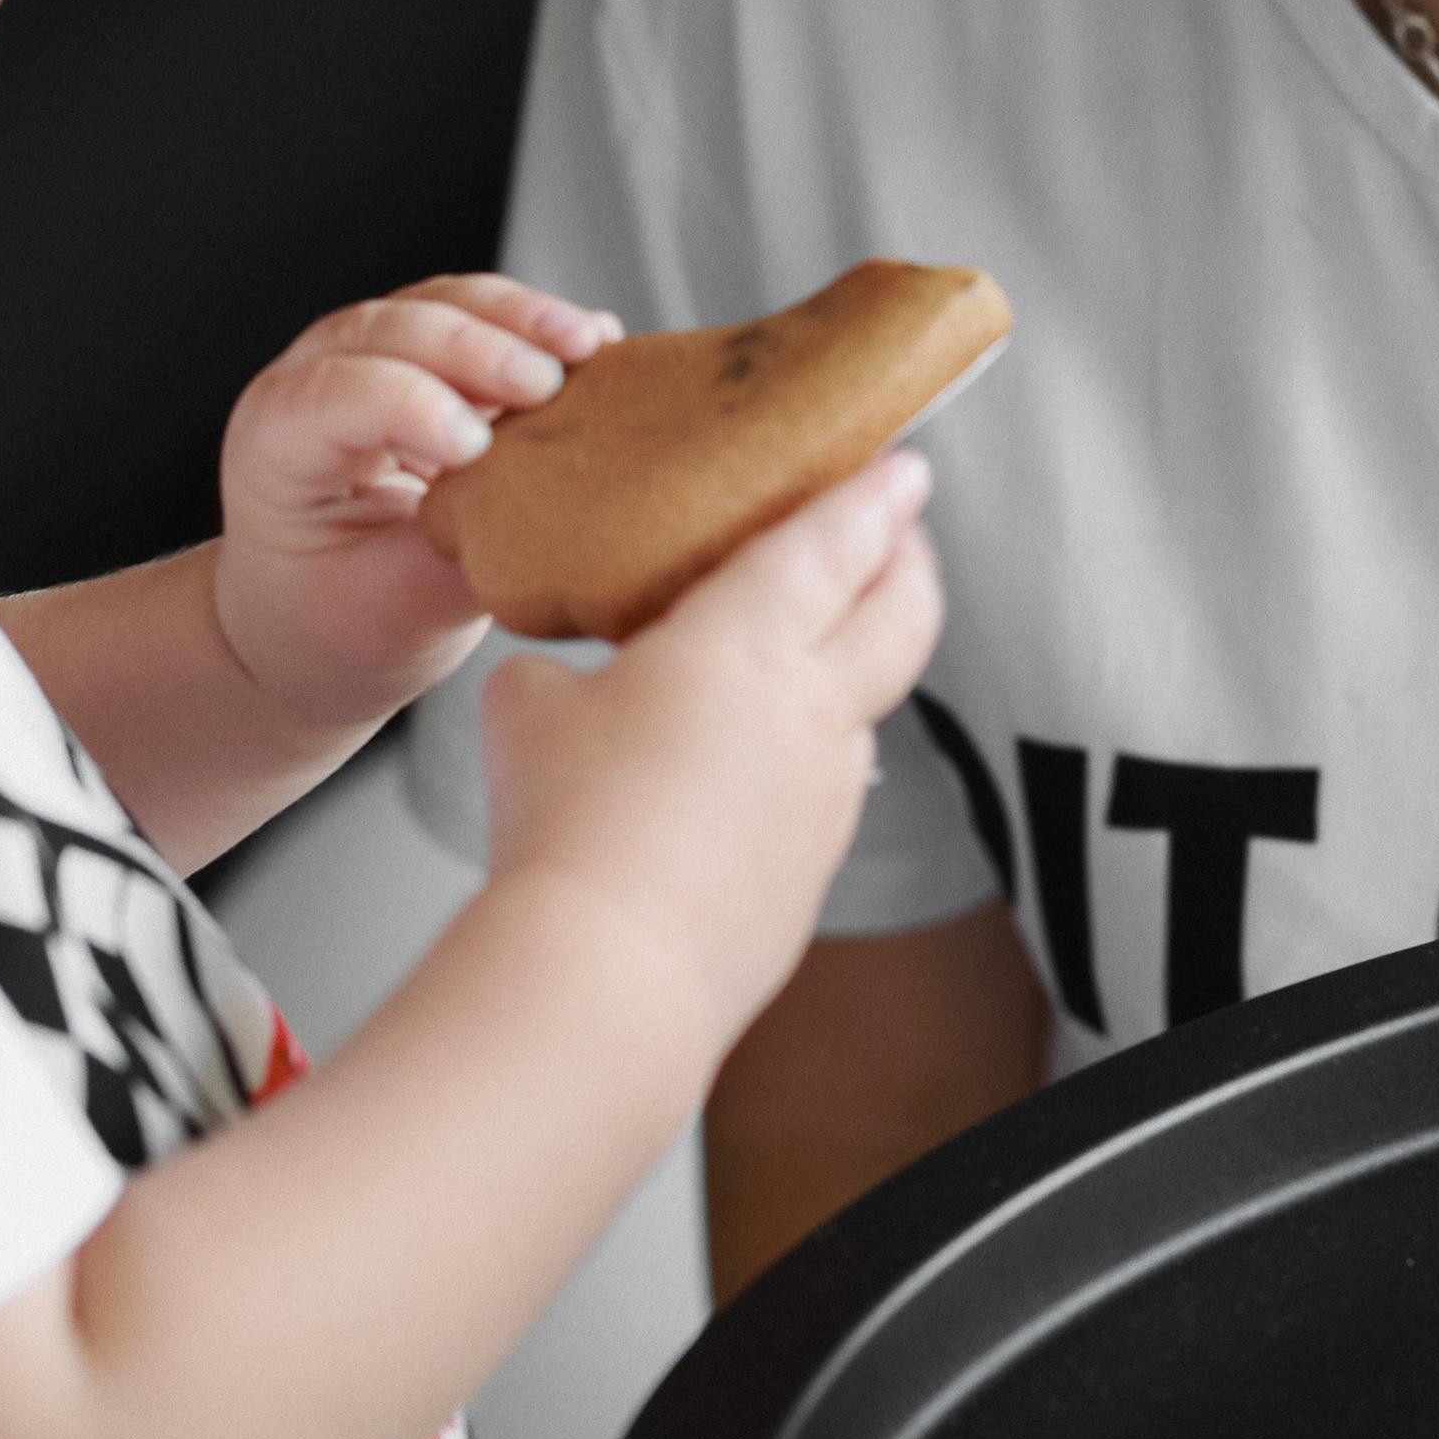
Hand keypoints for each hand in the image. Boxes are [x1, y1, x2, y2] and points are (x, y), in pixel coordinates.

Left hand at [212, 273, 619, 734]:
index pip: (335, 395)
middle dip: (477, 345)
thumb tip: (554, 511)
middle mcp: (309, 381)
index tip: (476, 446)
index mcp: (276, 448)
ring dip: (521, 319)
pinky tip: (598, 344)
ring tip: (592, 344)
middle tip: (551, 380)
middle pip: (390, 329)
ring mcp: (367, 358)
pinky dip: (537, 327)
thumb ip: (465, 557)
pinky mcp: (425, 360)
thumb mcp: (393, 613)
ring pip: (440, 304)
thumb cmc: (335, 625)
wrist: (317, 622)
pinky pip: (480, 319)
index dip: (408, 405)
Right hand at [479, 451, 944, 1062]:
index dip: (876, 494)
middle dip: (910, 560)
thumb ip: (562, 672)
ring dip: (855, 663)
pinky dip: (808, 756)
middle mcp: (811, 706)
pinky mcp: (815, 865)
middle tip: (895, 536)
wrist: (606, 972)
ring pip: (870, 702)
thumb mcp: (528, 706)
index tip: (905, 466)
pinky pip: (828, 787)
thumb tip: (565, 688)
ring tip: (805, 655)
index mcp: (748, 638)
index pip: (836, 540)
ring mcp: (827, 791)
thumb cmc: (564, 823)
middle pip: (905, 610)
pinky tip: (751, 769)